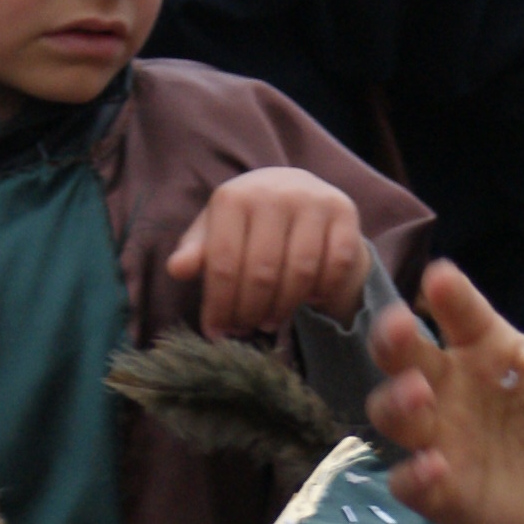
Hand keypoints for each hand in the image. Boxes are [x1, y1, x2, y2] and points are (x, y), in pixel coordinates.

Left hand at [167, 169, 369, 337]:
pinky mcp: (345, 211)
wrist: (297, 194)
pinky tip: (308, 299)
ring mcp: (314, 199)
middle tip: (244, 330)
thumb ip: (195, 251)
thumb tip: (177, 269)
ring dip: (284, 307)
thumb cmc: (247, 223)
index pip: (223, 263)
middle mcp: (274, 191)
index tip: (216, 332)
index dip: (219, 304)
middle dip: (249, 311)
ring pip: (300, 272)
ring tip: (269, 321)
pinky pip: (336, 264)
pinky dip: (322, 289)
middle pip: (262, 272)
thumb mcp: (215, 233)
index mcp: (233, 196)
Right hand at [372, 258, 523, 523]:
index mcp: (484, 347)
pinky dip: (413, 475)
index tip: (441, 277)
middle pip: (402, 355)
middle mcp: (451, 386)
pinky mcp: (442, 493)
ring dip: (395, 401)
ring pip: (391, 414)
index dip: (447, 294)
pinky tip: (435, 467)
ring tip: (417, 393)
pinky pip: (408, 482)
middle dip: (390, 339)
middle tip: (398, 326)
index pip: (457, 311)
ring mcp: (442, 438)